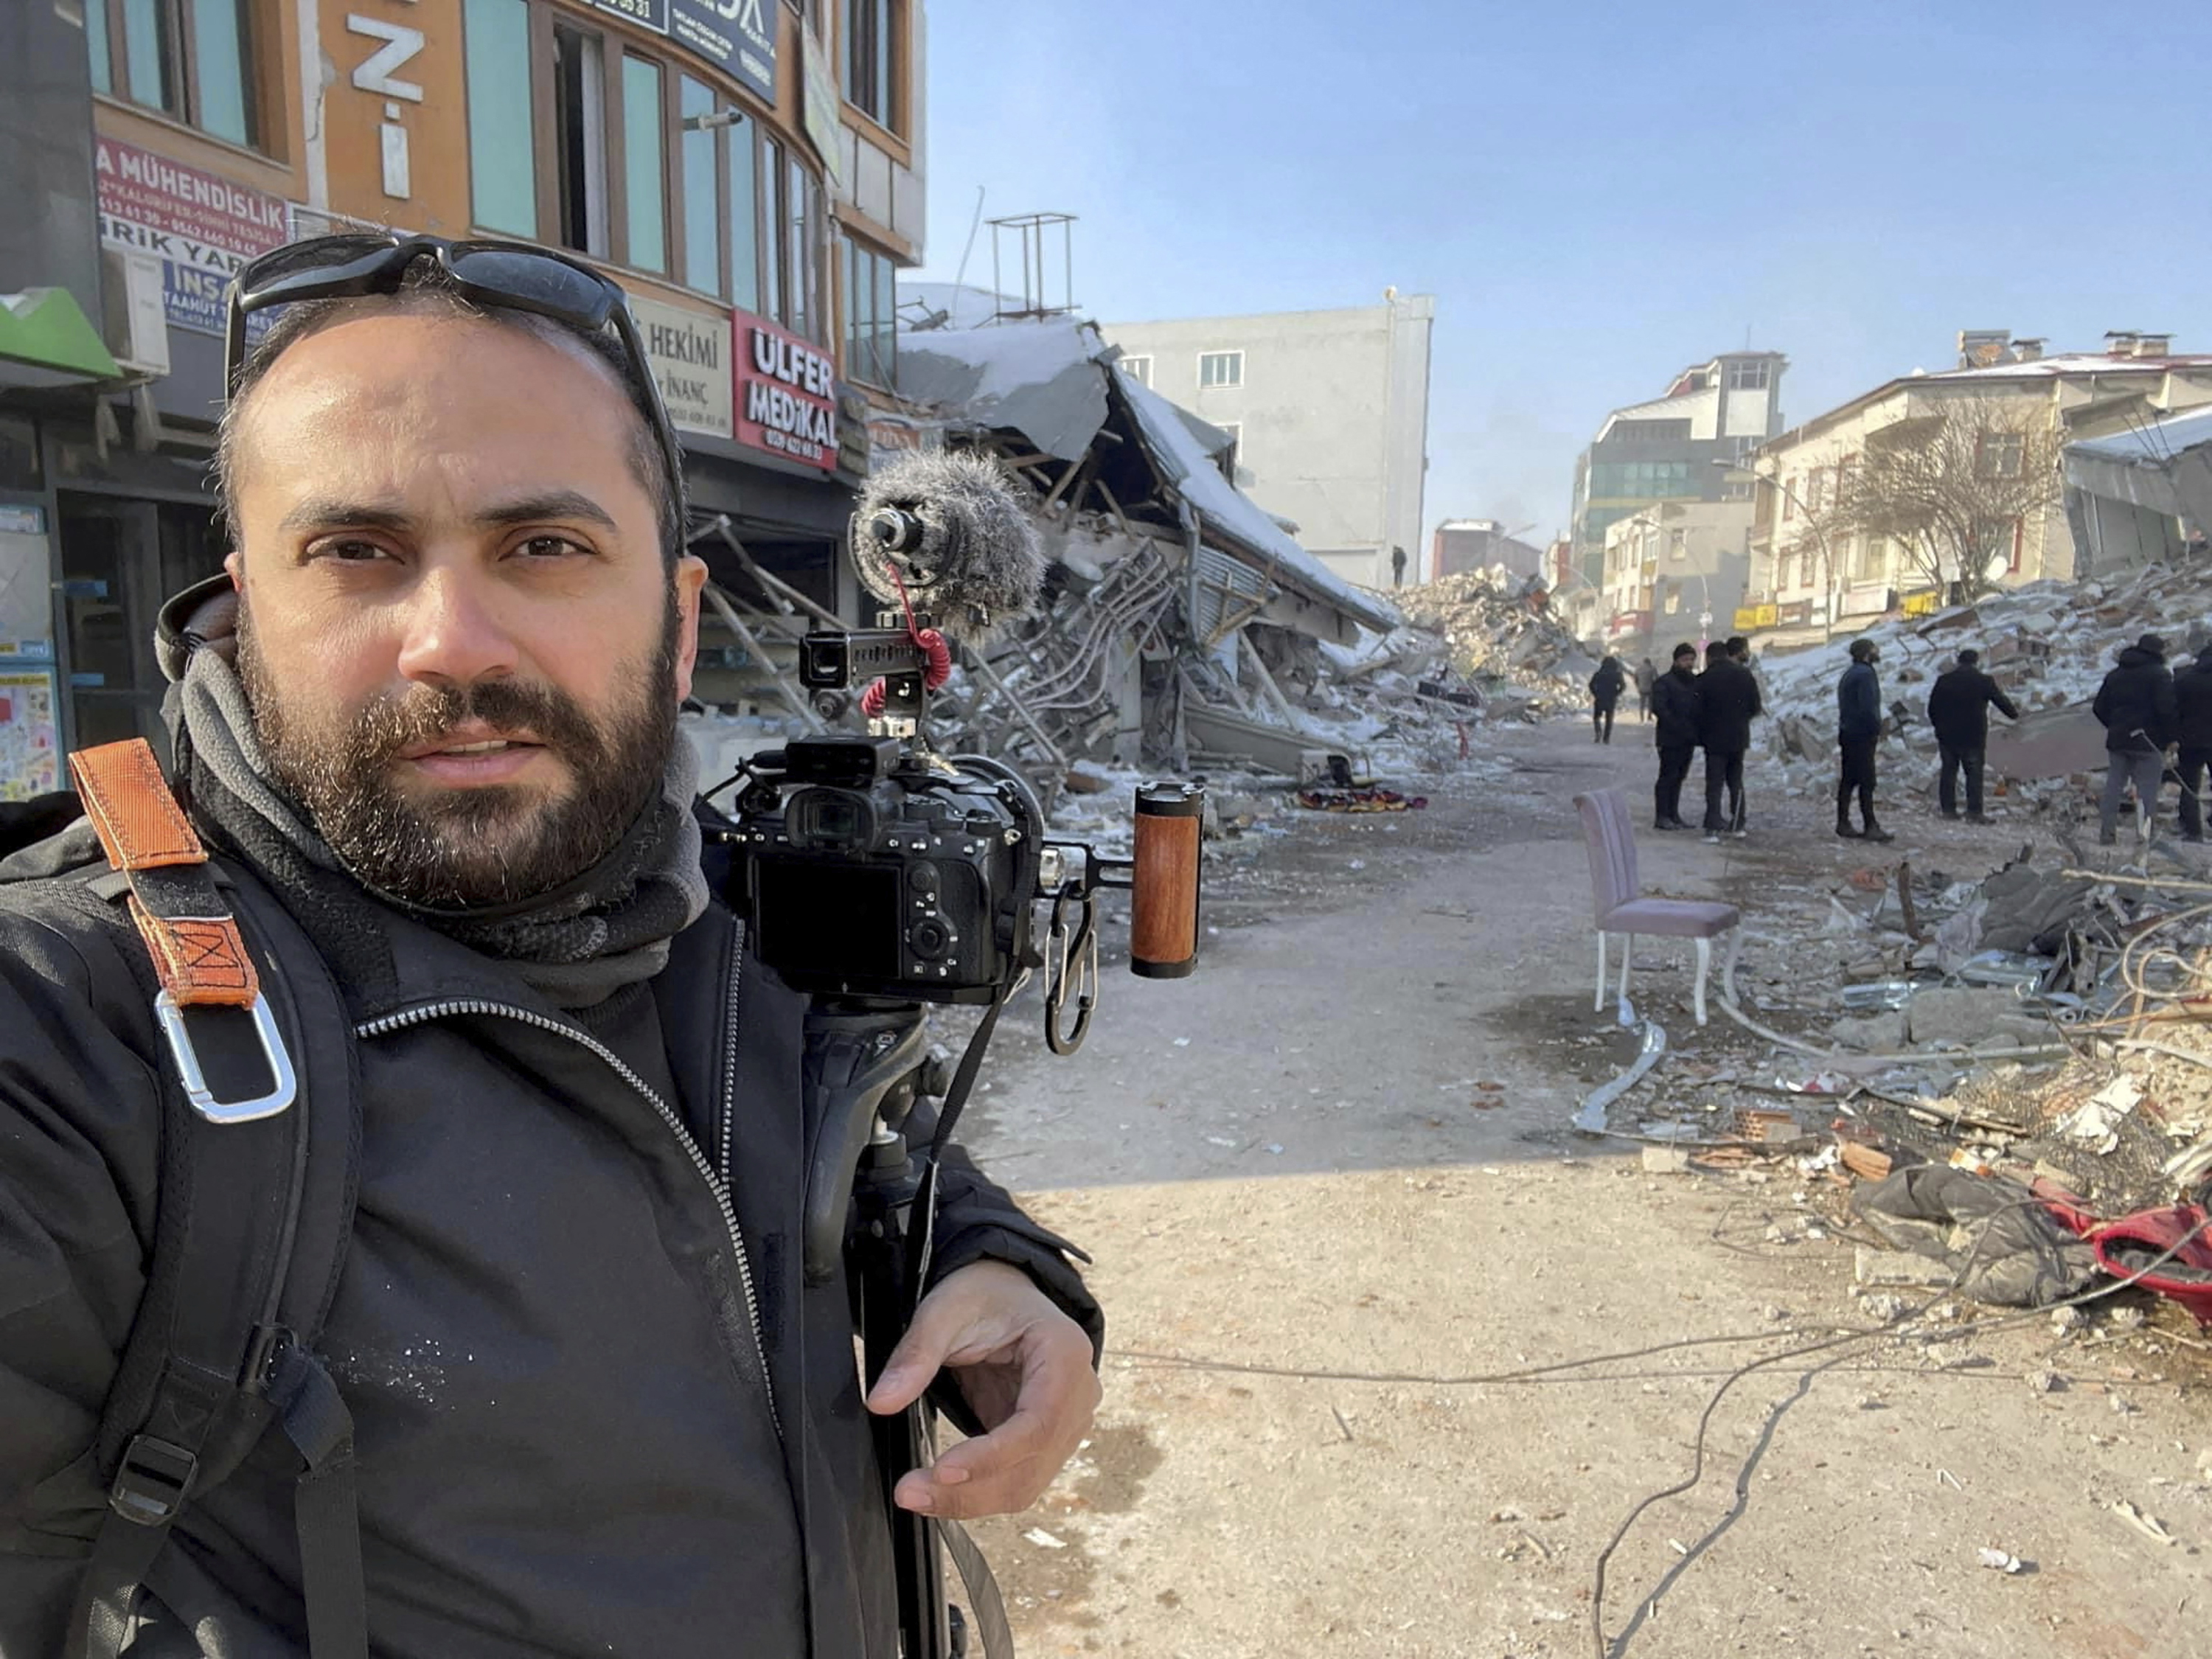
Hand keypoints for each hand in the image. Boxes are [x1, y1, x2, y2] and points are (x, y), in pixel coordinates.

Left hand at [865, 1260, 1099, 1519]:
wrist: (1002, 1293)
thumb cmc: (982, 1295)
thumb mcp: (944, 1311)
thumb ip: (916, 1355)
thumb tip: (881, 1403)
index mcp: (1065, 1353)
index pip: (1038, 1422)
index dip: (992, 1455)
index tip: (942, 1472)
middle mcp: (1079, 1394)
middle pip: (1033, 1463)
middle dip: (972, 1489)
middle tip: (909, 1492)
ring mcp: (1066, 1423)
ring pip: (1026, 1484)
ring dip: (971, 1500)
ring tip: (915, 1494)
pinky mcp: (1043, 1442)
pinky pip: (1015, 1480)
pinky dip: (977, 1494)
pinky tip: (937, 1490)